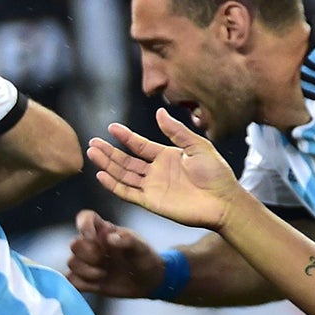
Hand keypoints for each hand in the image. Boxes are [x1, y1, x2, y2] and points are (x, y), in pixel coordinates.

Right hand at [66, 209, 165, 296]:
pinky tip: (97, 284)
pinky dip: (81, 284)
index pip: (85, 218)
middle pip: (74, 244)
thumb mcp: (141, 248)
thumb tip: (109, 238)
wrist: (148, 282)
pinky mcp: (86, 280)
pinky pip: (71, 280)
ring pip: (71, 263)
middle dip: (87, 255)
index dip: (84, 225)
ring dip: (86, 271)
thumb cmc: (145, 259)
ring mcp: (88, 263)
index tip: (93, 238)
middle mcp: (92, 245)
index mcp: (104, 231)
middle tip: (104, 260)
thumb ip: (128, 240)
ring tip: (104, 274)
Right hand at [87, 108, 242, 231]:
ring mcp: (151, 187)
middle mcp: (155, 171)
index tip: (111, 128)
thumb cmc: (215, 173)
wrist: (223, 201)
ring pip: (123, 174)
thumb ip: (176, 131)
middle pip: (126, 160)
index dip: (125, 137)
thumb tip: (159, 112)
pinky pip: (127, 192)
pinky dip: (113, 185)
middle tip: (92, 142)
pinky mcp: (150, 202)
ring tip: (92, 154)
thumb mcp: (198, 146)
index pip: (139, 145)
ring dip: (107, 165)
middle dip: (109, 152)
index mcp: (166, 156)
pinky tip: (101, 175)